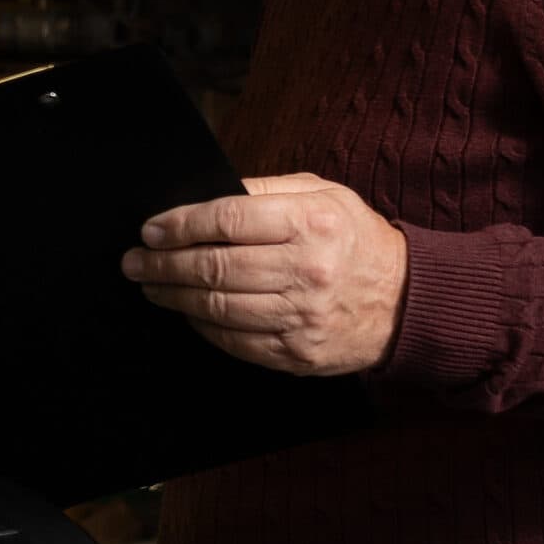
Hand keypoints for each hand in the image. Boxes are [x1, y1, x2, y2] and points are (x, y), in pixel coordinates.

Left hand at [121, 174, 406, 374]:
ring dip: (173, 297)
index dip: (179, 225)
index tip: (150, 230)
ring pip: (218, 308)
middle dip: (163, 265)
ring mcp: (303, 317)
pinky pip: (234, 341)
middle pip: (214, 267)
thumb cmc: (356, 239)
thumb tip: (206, 194)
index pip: (226, 220)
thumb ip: (266, 189)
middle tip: (134, 262)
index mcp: (312, 222)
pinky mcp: (298, 353)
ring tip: (151, 286)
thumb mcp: (323, 194)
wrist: (409, 301)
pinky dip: (202, 327)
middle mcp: (308, 270)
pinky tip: (187, 313)